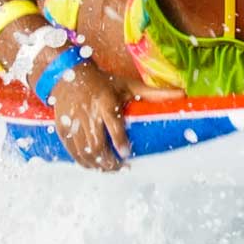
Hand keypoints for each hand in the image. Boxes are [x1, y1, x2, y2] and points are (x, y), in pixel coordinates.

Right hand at [43, 59, 183, 169]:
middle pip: (96, 144)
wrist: (68, 74)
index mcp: (105, 101)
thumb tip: (182, 94)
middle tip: (121, 168)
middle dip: (108, 161)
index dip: (118, 141)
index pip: (112, 124)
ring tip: (109, 169)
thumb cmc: (104, 82)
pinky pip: (71, 150)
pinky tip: (93, 165)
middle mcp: (88, 113)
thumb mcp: (127, 85)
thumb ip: (153, 93)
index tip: (126, 154)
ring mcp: (72, 121)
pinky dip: (82, 161)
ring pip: (83, 151)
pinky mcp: (61, 127)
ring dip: (96, 165)